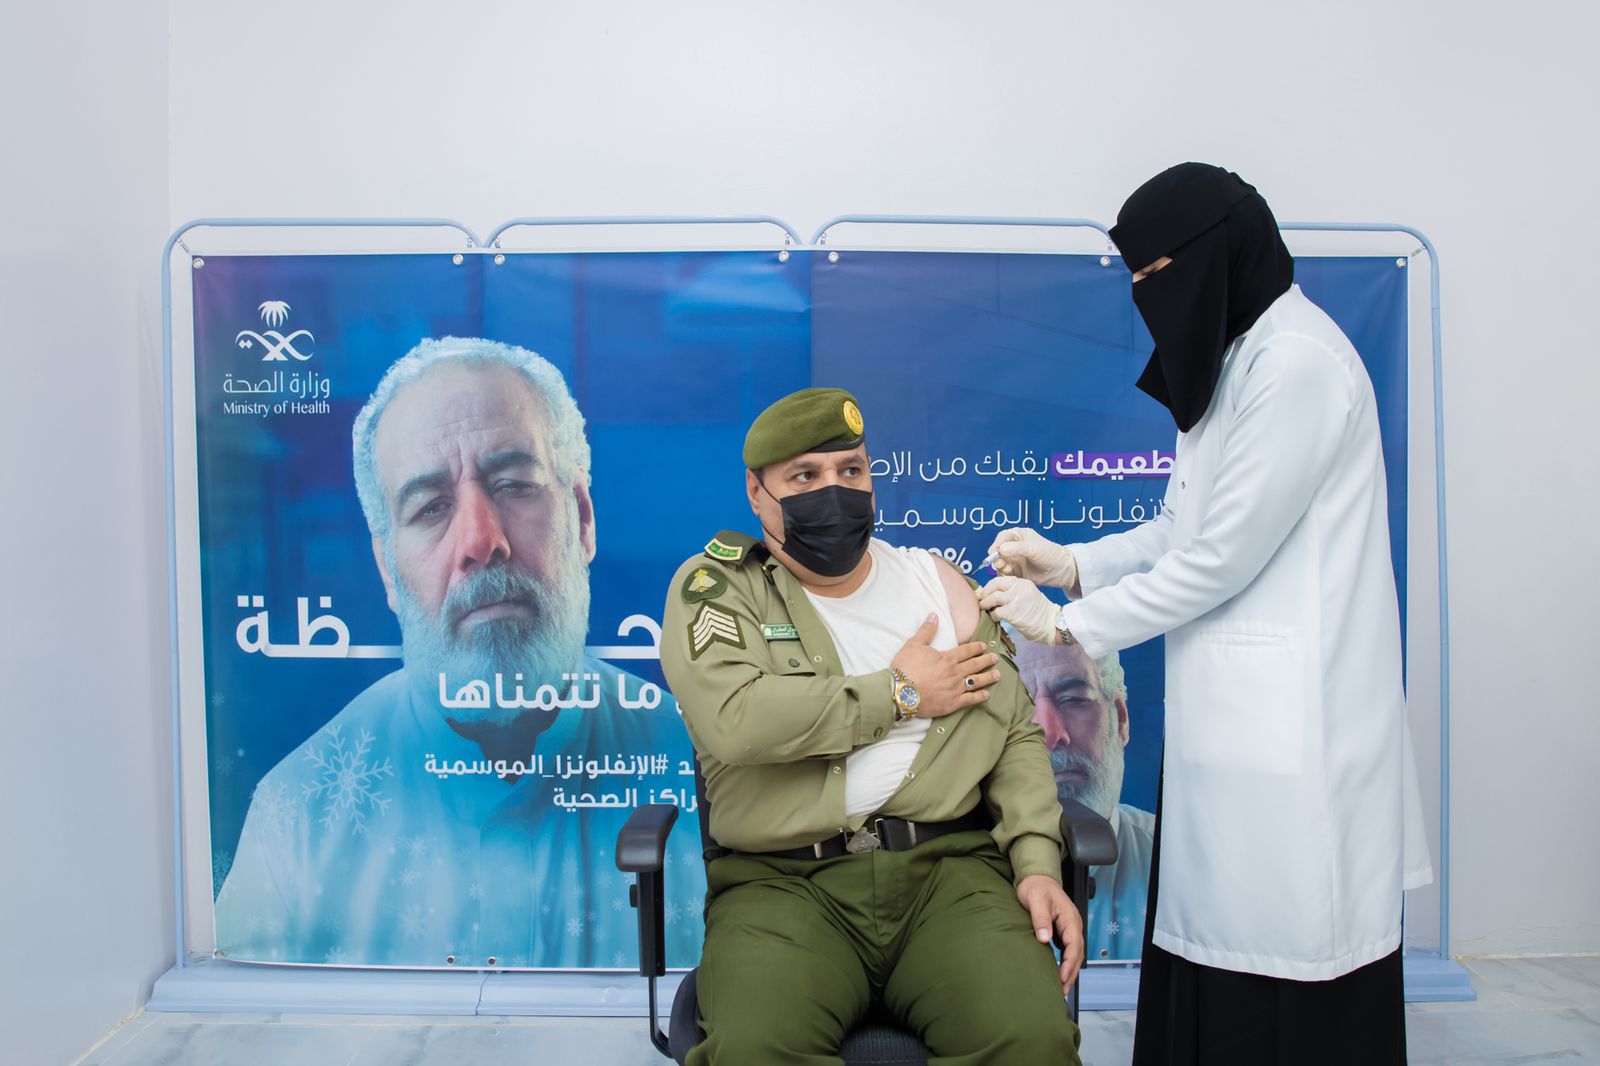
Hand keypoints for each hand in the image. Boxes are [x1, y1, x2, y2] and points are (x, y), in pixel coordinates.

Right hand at [890, 615, 1000, 718]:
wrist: (901, 692)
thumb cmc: (906, 667)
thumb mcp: (914, 644)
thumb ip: (926, 630)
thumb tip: (934, 615)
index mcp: (948, 658)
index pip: (966, 651)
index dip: (976, 648)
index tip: (984, 646)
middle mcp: (955, 673)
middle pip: (975, 665)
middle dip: (986, 661)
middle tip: (995, 658)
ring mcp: (955, 689)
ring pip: (976, 681)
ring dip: (988, 677)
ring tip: (998, 675)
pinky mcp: (952, 703)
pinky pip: (970, 700)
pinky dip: (979, 697)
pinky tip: (986, 694)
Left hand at [976, 576, 1059, 644]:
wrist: (1052, 624)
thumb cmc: (1039, 613)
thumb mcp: (1027, 596)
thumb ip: (1012, 593)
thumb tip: (991, 594)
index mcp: (1022, 582)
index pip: (1000, 579)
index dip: (990, 586)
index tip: (984, 592)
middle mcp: (1019, 588)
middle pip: (994, 585)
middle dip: (984, 592)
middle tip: (980, 599)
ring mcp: (1015, 599)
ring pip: (992, 597)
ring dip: (985, 604)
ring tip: (984, 608)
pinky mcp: (1012, 613)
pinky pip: (996, 612)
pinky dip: (993, 615)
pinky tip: (996, 619)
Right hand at [986, 528, 1078, 590]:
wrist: (1061, 571)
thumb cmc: (1050, 554)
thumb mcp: (1032, 548)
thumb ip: (1015, 548)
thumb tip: (999, 550)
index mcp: (1020, 535)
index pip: (1003, 537)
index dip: (996, 544)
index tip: (993, 552)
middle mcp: (1015, 547)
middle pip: (999, 550)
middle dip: (997, 557)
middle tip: (1000, 563)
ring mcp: (1015, 559)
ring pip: (1001, 562)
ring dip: (1001, 566)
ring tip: (1007, 569)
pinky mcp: (1016, 571)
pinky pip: (1005, 573)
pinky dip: (1004, 574)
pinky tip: (1009, 575)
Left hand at [1017, 874, 1083, 994]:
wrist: (1036, 879)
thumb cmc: (1036, 887)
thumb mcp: (1036, 900)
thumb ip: (1040, 918)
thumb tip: (1044, 938)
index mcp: (1069, 918)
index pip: (1074, 945)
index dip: (1069, 963)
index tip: (1062, 977)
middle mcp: (1073, 924)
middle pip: (1077, 953)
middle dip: (1071, 973)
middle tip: (1062, 991)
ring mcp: (1069, 929)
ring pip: (1074, 954)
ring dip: (1069, 971)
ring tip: (1062, 988)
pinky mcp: (1063, 932)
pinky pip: (1068, 950)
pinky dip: (1066, 963)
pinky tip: (1059, 973)